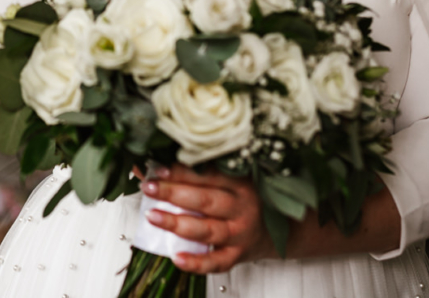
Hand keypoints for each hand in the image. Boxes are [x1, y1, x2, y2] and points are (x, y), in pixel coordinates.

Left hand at [142, 164, 275, 273]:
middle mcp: (241, 207)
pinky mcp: (237, 254)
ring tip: (153, 216)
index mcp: (240, 183)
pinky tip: (177, 257)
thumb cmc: (246, 200)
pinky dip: (196, 262)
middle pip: (205, 200)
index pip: (207, 175)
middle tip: (149, 187)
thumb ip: (197, 173)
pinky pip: (216, 261)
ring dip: (177, 223)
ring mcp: (239, 233)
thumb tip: (152, 165)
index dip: (181, 171)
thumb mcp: (230, 180)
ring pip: (207, 229)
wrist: (279, 229)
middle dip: (173, 193)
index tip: (157, 169)